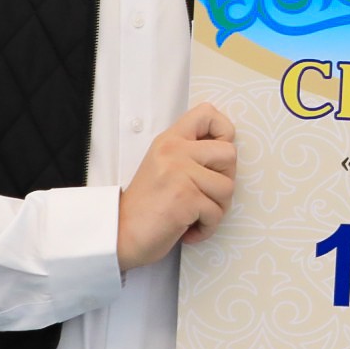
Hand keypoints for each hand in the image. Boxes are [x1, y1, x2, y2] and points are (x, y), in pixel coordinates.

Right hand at [117, 102, 237, 270]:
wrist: (119, 235)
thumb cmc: (146, 207)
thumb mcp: (164, 167)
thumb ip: (190, 154)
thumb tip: (227, 152)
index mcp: (170, 140)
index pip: (207, 113)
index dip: (224, 132)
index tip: (216, 157)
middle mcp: (174, 151)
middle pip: (229, 154)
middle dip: (224, 181)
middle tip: (203, 196)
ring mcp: (179, 172)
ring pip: (228, 186)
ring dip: (216, 209)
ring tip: (193, 215)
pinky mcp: (185, 197)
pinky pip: (216, 212)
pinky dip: (206, 227)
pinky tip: (187, 229)